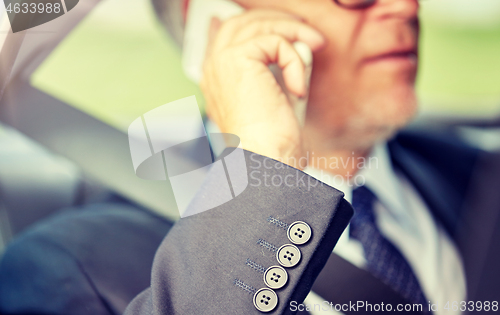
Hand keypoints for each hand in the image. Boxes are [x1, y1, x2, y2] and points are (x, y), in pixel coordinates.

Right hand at [200, 10, 324, 169]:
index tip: (289, 31)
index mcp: (217, 80)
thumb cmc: (271, 142)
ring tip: (315, 44)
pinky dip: (294, 60)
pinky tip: (298, 86)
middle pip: (241, 22)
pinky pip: (274, 42)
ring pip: (258, 25)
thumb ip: (281, 70)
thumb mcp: (277, 98)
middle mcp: (214, 68)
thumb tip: (300, 46)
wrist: (265, 159)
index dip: (259, 27)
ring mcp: (221, 62)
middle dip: (276, 21)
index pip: (231, 37)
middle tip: (305, 33)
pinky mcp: (237, 59)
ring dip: (292, 31)